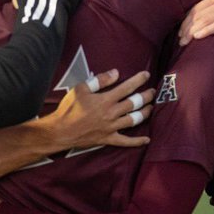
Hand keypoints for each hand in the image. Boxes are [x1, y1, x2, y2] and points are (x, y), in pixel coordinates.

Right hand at [38, 69, 153, 150]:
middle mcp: (111, 113)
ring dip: (145, 113)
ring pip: (134, 120)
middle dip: (146, 96)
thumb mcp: (81, 88)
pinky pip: (126, 141)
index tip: (146, 75)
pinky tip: (147, 140)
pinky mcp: (108, 139)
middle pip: (135, 103)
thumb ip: (100, 80)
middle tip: (153, 92)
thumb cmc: (69, 108)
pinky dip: (137, 141)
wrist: (61, 131)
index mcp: (105, 100)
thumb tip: (116, 72)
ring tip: (151, 107)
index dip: (138, 80)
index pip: (127, 87)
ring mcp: (111, 127)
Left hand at [178, 0, 213, 45]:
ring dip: (192, 31)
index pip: (198, 7)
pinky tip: (197, 36)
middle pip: (199, 13)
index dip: (186, 20)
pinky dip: (206, 30)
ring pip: (206, 19)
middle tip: (179, 40)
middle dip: (186, 27)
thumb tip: (203, 20)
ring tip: (184, 42)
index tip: (180, 31)